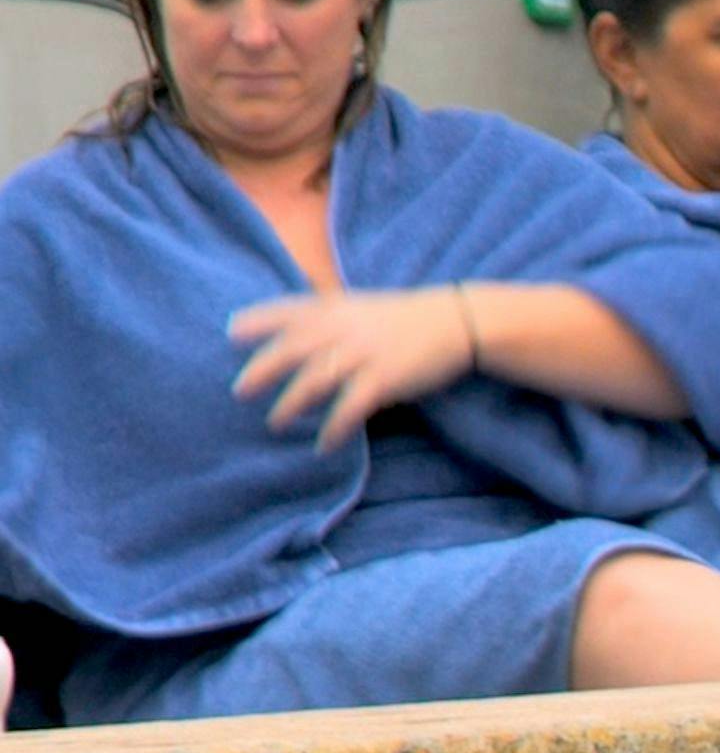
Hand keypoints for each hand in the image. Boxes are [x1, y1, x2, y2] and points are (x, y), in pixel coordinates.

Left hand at [228, 284, 478, 449]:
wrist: (455, 322)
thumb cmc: (406, 317)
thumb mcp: (361, 307)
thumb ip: (328, 316)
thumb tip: (297, 334)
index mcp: (333, 307)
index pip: (285, 311)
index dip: (256, 321)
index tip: (231, 333)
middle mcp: (340, 328)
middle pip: (289, 349)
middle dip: (261, 370)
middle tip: (239, 391)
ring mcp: (360, 354)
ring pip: (312, 381)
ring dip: (290, 404)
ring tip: (275, 423)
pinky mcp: (382, 379)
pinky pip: (349, 408)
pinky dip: (333, 429)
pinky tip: (324, 445)